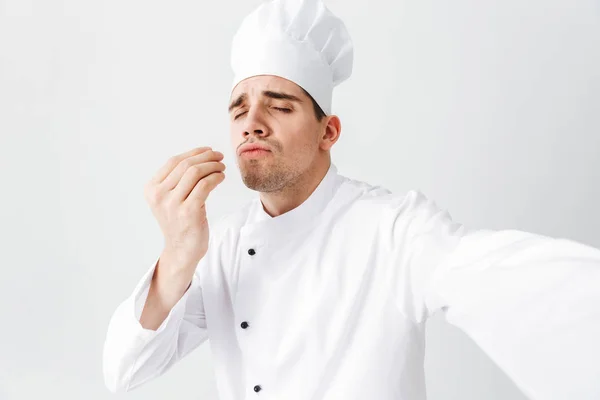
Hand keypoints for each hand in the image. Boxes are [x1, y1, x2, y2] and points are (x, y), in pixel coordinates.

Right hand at [144, 147, 225, 271]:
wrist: (182, 249)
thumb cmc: (180, 222)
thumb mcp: (170, 199)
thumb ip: (177, 179)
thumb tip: (199, 156)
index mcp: (152, 189)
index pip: (174, 161)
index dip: (194, 152)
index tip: (208, 150)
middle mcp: (159, 195)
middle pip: (186, 165)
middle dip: (206, 157)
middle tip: (219, 157)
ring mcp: (173, 204)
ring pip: (196, 173)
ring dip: (213, 166)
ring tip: (221, 167)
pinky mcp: (189, 211)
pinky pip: (205, 185)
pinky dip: (216, 177)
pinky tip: (221, 177)